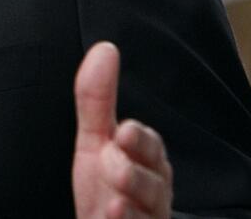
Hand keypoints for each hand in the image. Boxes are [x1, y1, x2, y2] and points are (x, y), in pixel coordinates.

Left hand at [73, 42, 172, 218]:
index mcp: (147, 165)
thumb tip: (105, 48)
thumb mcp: (95, 141)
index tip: (124, 132)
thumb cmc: (104, 188)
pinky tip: (111, 215)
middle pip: (156, 184)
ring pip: (151, 212)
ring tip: (112, 198)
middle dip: (136, 173)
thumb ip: (97, 99)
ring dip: (131, 201)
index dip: (141, 143)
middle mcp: (153, 195)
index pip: (151, 149)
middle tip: (114, 164)